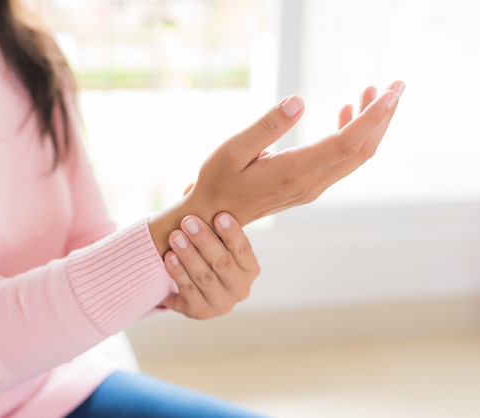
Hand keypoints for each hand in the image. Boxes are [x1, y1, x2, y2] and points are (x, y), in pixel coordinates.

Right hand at [149, 81, 404, 254]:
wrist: (214, 217)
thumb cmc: (218, 181)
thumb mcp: (233, 149)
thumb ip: (267, 126)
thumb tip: (299, 101)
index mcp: (293, 171)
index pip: (346, 143)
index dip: (372, 117)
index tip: (390, 93)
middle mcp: (310, 183)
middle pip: (361, 150)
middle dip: (383, 118)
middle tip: (396, 85)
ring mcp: (312, 187)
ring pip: (355, 157)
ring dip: (370, 126)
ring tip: (371, 92)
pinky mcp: (309, 187)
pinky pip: (342, 161)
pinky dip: (353, 136)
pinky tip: (345, 114)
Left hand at [162, 212, 258, 319]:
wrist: (189, 283)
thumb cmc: (204, 250)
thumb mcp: (212, 235)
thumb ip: (208, 214)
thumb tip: (191, 188)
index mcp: (250, 269)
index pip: (243, 249)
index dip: (232, 233)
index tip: (219, 215)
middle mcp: (240, 289)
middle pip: (222, 263)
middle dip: (204, 240)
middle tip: (188, 222)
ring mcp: (221, 304)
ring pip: (204, 277)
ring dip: (188, 255)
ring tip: (175, 236)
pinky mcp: (200, 312)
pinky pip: (187, 291)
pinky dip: (178, 273)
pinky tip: (169, 257)